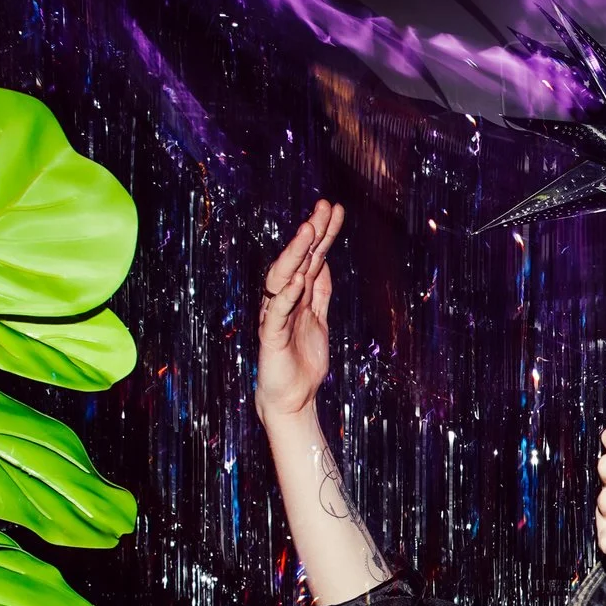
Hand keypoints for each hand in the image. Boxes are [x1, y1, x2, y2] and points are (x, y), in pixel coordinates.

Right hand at [255, 201, 344, 422]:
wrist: (292, 398)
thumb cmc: (303, 361)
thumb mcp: (319, 319)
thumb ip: (320, 292)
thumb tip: (323, 261)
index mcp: (298, 295)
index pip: (312, 258)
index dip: (323, 233)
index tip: (335, 208)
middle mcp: (284, 300)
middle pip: (297, 260)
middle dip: (311, 233)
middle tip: (323, 206)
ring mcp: (275, 316)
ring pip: (281, 278)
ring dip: (295, 255)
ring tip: (308, 231)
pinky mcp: (270, 337)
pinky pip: (276, 312)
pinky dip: (285, 295)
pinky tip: (296, 279)